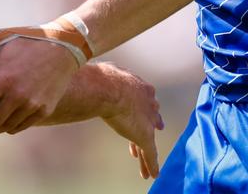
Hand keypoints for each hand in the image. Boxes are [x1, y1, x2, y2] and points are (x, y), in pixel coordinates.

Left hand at [0, 33, 77, 133]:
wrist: (63, 46)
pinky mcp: (44, 110)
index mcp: (3, 79)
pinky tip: (5, 121)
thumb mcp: (1, 35)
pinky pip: (21, 126)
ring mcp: (32, 105)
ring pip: (6, 127)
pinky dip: (11, 126)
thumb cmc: (27, 39)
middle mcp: (17, 95)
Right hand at [99, 63, 162, 178]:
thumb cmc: (103, 78)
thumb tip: (90, 73)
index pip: (144, 102)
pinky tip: (152, 174)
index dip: (142, 108)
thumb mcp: (106, 73)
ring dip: (146, 156)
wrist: (109, 88)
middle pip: (150, 119)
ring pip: (149, 142)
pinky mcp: (145, 136)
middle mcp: (149, 105)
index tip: (143, 111)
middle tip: (157, 129)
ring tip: (147, 168)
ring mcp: (148, 122)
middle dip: (150, 126)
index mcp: (142, 88)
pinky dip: (151, 165)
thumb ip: (105, 76)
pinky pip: (150, 154)